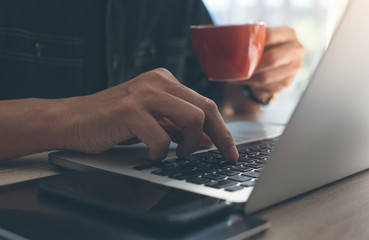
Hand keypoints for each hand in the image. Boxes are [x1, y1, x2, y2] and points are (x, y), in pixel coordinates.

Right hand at [63, 68, 237, 160]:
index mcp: (165, 81)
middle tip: (222, 155)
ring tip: (177, 153)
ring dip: (189, 143)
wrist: (73, 120)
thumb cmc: (112, 122)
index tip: (230, 149)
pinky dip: (160, 152)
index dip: (222, 129)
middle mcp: (158, 82)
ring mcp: (144, 94)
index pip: (205, 103)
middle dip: (220, 136)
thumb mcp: (152, 121)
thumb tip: (207, 140)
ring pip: (192, 118)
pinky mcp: (129, 111)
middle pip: (206, 108)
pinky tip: (149, 153)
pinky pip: (161, 137)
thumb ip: (177, 127)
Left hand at [238, 26, 304, 99]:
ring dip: (248, 78)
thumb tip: (236, 36)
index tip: (237, 48)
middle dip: (251, 65)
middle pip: (271, 59)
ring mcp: (294, 67)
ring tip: (235, 76)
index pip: (269, 36)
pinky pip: (266, 86)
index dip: (252, 43)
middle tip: (236, 66)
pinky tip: (244, 81)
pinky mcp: (287, 82)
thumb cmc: (264, 48)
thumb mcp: (261, 38)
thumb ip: (253, 35)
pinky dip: (252, 85)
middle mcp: (296, 50)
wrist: (274, 66)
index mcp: (288, 34)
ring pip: (266, 76)